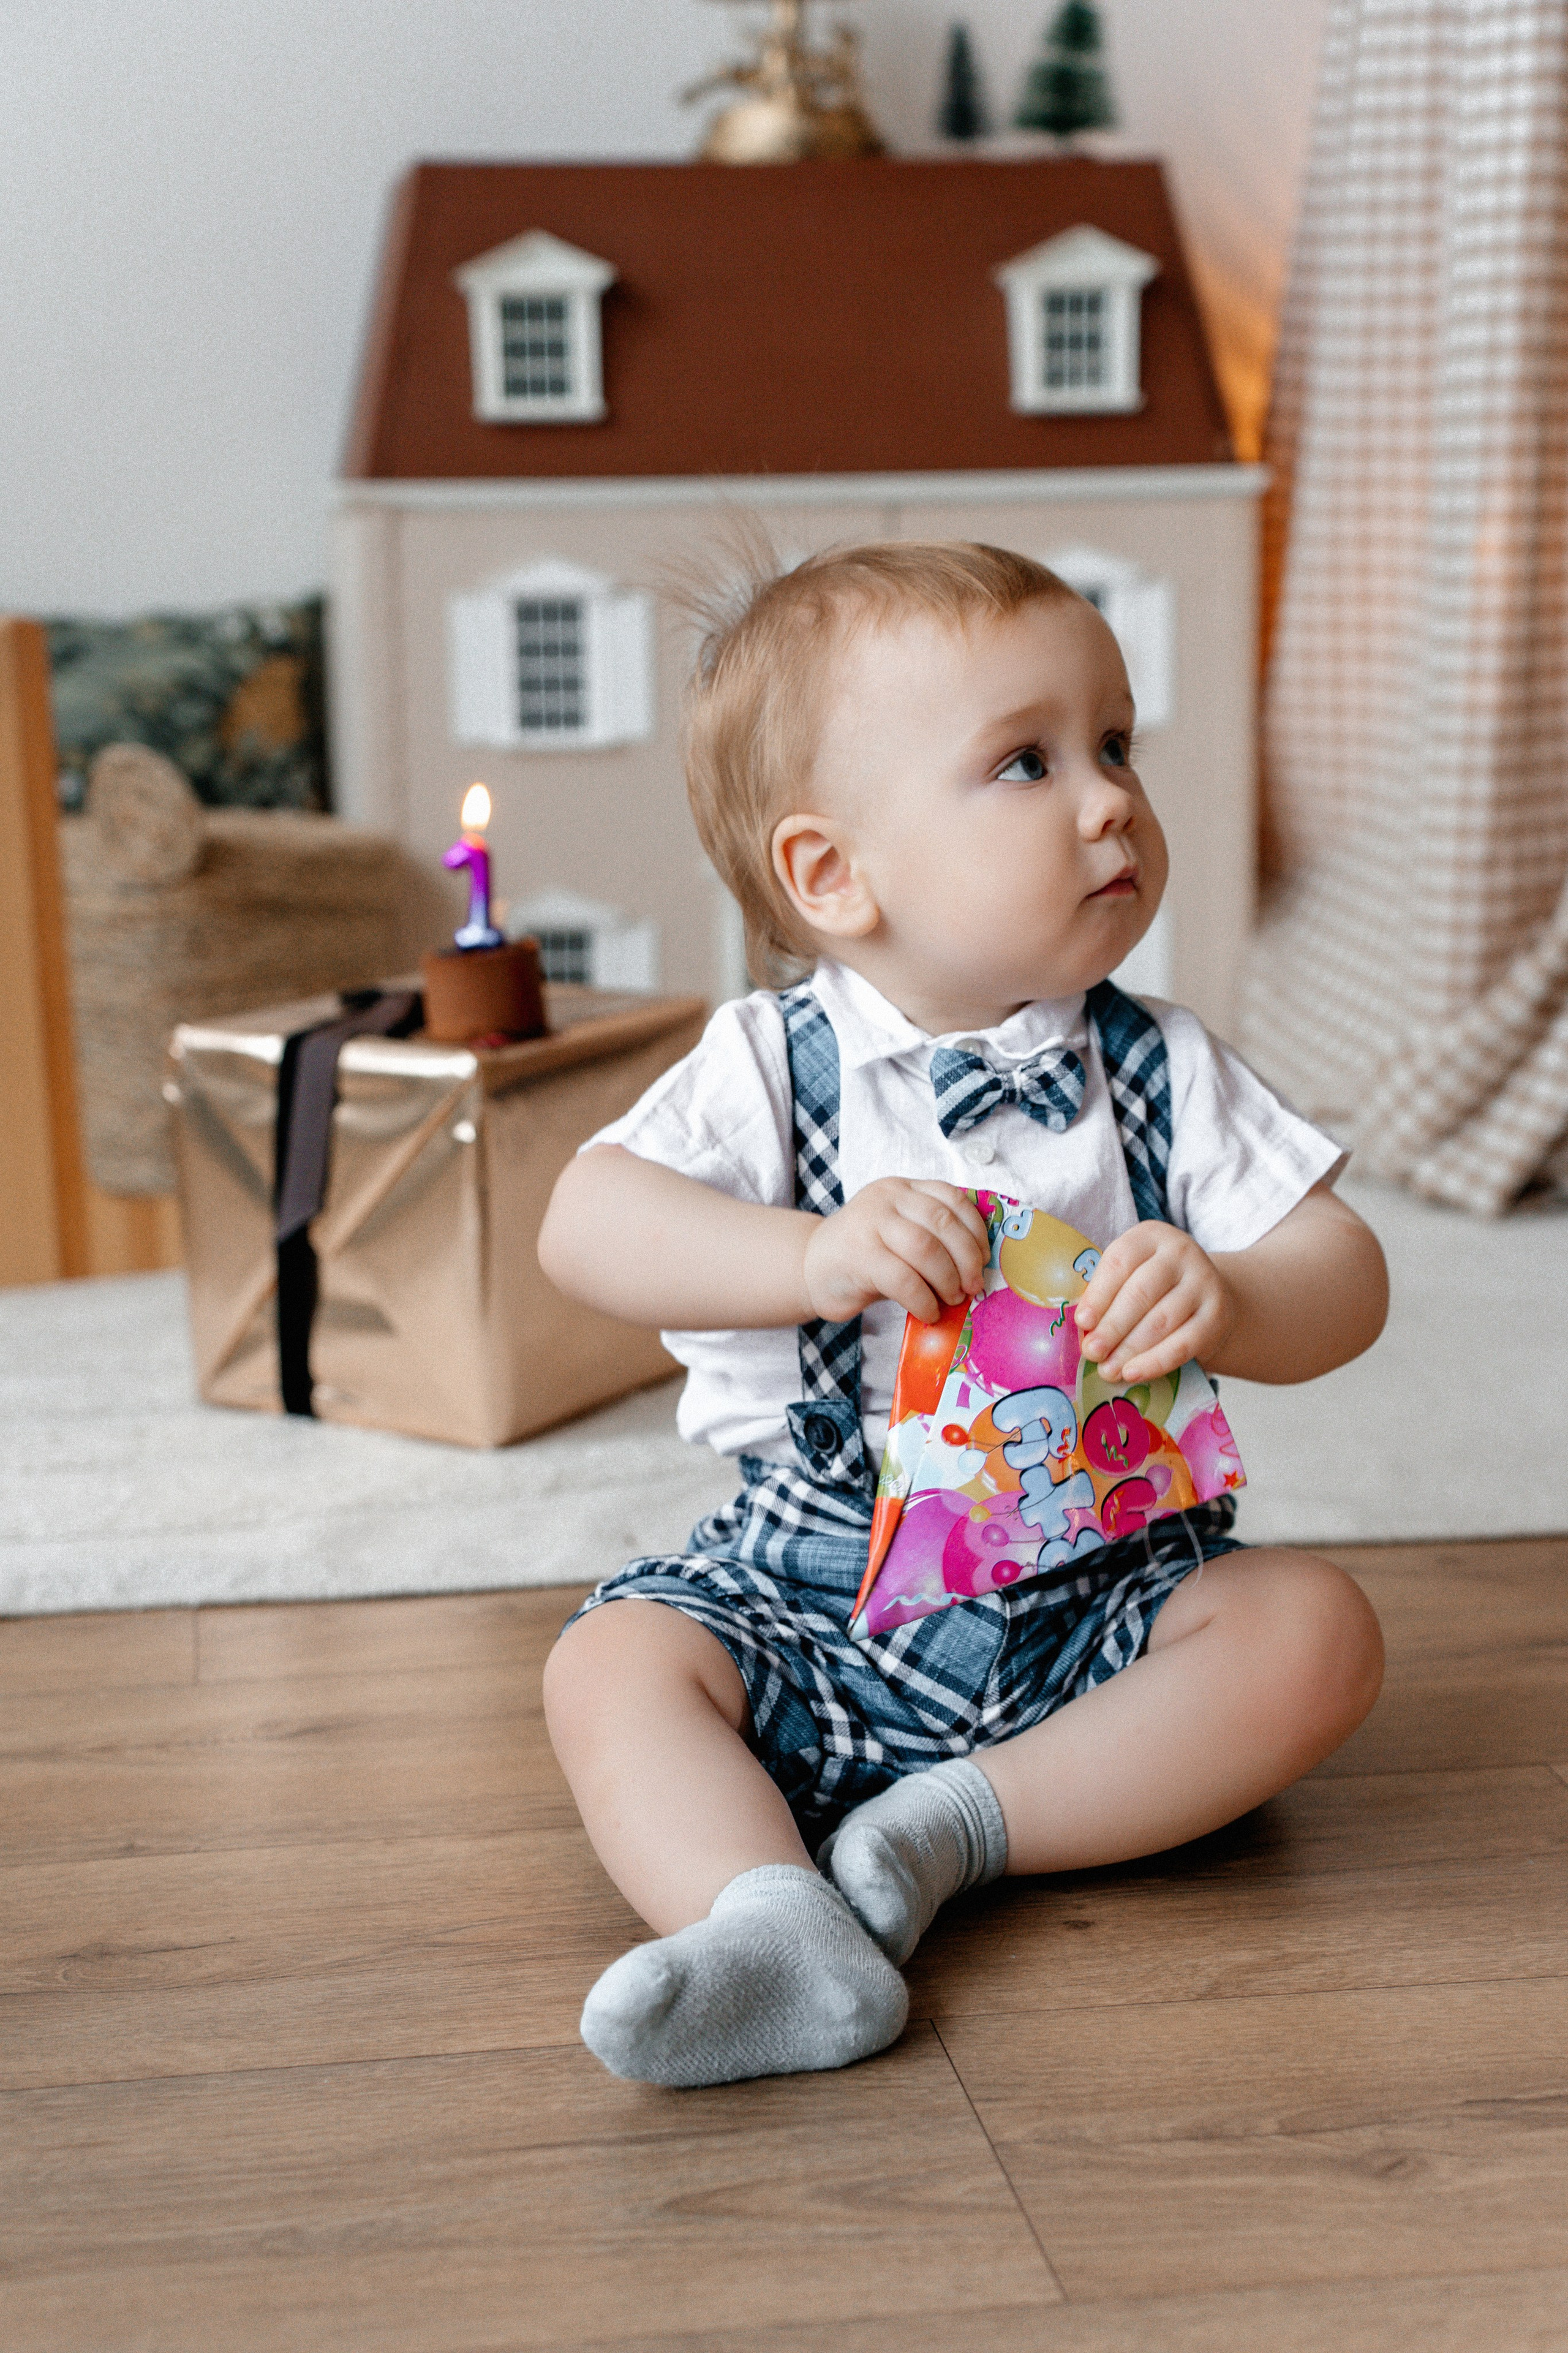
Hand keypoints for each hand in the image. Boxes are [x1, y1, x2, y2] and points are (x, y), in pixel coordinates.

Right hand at [803, 1180, 989, 1324]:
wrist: (809, 1267)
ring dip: (947, 1280)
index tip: (984, 1258)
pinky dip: (923, 1300)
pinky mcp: (859, 1256)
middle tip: (972, 1286)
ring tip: (950, 1300)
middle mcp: (887, 1198)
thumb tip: (977, 1267)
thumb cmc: (864, 1256)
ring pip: (925, 1249)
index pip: (951, 1197)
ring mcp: (869, 1224)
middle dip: (966, 1259)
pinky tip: (927, 1312)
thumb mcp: (898, 1233)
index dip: (975, 1230)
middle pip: (942, 1223)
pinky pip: (904, 1279)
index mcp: (902, 1188)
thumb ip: (932, 1237)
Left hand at [1074, 1221, 1234, 1383]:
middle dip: (1112, 1327)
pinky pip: (1183, 1344)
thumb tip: (1084, 1331)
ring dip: (1129, 1349)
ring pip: (1160, 1321)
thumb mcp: (1130, 1274)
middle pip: (1140, 1293)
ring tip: (1107, 1370)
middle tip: (1091, 1352)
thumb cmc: (1154, 1285)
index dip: (1099, 1294)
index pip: (1120, 1261)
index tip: (1082, 1323)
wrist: (1207, 1294)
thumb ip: (1107, 1294)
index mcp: (1150, 1236)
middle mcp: (1181, 1253)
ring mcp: (1204, 1283)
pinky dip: (1155, 1362)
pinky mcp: (1217, 1316)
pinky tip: (1133, 1373)